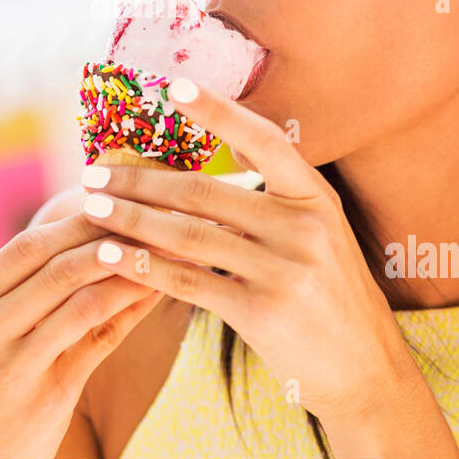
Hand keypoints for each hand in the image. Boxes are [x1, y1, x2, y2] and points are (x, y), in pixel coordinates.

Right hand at [0, 209, 162, 458]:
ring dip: (128, 269)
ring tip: (163, 249)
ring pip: (78, 299)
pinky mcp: (42, 397)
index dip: (77, 220)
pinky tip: (154, 293)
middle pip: (52, 265)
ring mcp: (7, 366)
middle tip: (153, 215)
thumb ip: (20, 290)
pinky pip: (96, 340)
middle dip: (109, 234)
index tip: (118, 200)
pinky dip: (129, 310)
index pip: (25, 246)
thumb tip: (87, 236)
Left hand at [78, 76, 415, 430]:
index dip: (219, 110)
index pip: (264, 139)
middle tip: (94, 170)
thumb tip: (227, 149)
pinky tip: (110, 255)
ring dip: (132, 218)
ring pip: (189, 234)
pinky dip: (143, 266)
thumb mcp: (323, 235)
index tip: (174, 86)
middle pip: (206, 191)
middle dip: (142, 178)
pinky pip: (189, 282)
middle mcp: (304, 228)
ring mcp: (284, 270)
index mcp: (317, 198)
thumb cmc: (331, 297)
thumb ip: (278, 197)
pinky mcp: (262, 312)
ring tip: (92, 206)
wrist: (366, 371)